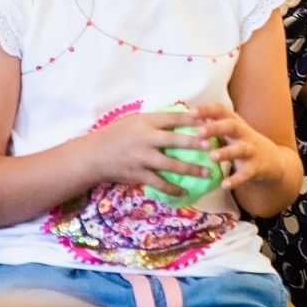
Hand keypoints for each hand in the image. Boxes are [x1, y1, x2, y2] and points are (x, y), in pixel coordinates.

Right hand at [81, 108, 211, 199]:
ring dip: (191, 169)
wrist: (94, 155)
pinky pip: (159, 183)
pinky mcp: (139, 175)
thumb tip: (183, 115)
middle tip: (212, 145)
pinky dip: (172, 189)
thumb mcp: (135, 120)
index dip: (192, 119)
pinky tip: (184, 191)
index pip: (173, 118)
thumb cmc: (117, 134)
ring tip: (207, 172)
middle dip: (196, 143)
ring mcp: (143, 158)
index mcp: (146, 122)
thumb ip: (157, 120)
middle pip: (176, 141)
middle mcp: (146, 139)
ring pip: (171, 165)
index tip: (209, 120)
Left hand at [189, 104, 292, 193]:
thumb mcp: (228, 132)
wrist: (270, 160)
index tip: (190, 112)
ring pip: (240, 149)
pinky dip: (236, 179)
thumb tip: (184, 117)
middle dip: (216, 128)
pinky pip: (245, 174)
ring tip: (212, 157)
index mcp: (233, 122)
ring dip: (226, 152)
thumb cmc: (240, 143)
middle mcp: (243, 133)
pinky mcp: (255, 167)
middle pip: (231, 126)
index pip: (220, 110)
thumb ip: (210, 124)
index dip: (206, 110)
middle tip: (199, 132)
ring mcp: (251, 150)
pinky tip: (224, 185)